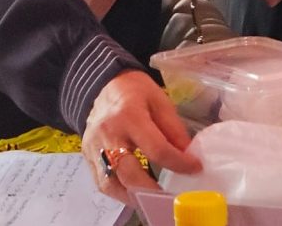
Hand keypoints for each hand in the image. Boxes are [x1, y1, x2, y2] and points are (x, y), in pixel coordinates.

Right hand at [81, 70, 199, 204]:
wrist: (102, 82)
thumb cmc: (134, 90)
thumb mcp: (159, 100)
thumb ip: (173, 128)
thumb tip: (187, 155)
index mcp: (129, 115)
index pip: (156, 148)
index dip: (178, 162)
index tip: (195, 168)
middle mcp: (109, 134)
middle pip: (129, 172)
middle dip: (153, 190)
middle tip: (172, 197)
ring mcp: (94, 147)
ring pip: (111, 183)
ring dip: (133, 196)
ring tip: (153, 199)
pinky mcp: (87, 155)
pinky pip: (101, 182)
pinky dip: (119, 191)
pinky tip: (135, 192)